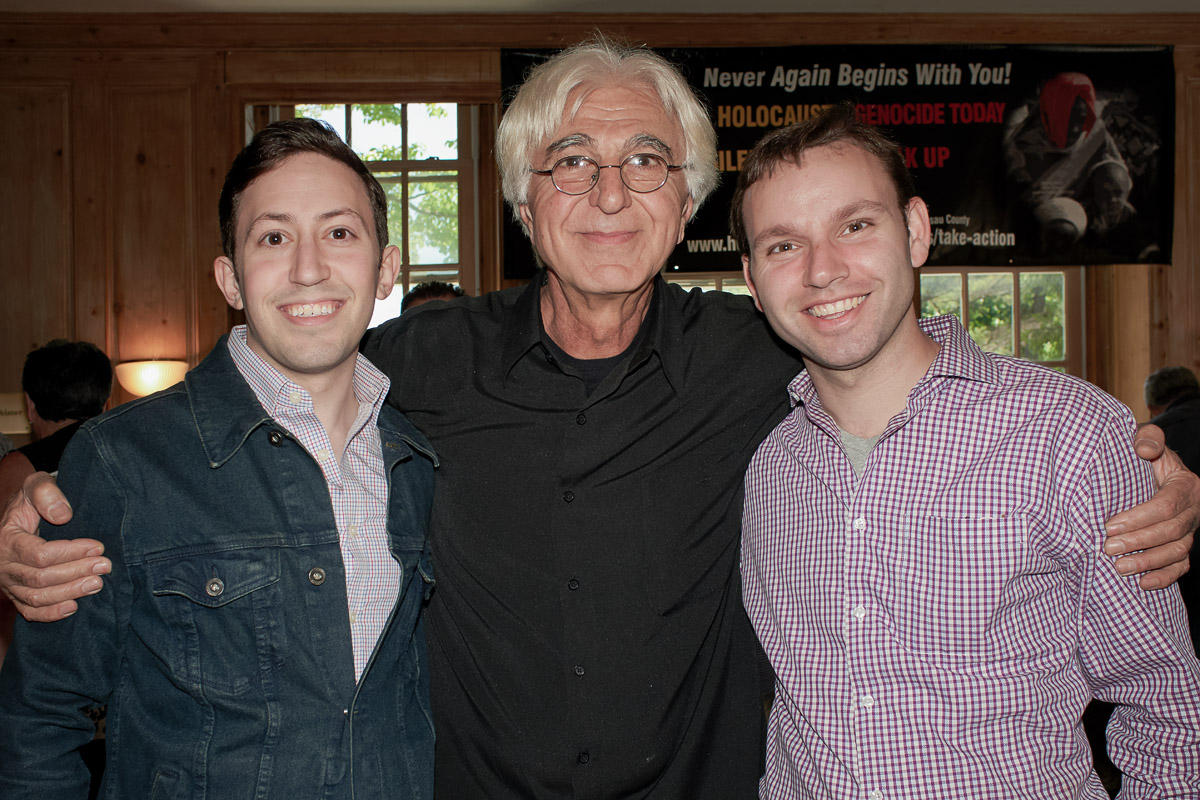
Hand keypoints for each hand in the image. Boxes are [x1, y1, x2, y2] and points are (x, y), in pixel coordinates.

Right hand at [0, 472, 109, 620]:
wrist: (22, 515)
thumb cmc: (33, 500)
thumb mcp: (36, 486)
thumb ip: (46, 493)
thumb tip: (63, 515)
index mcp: (7, 540)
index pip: (39, 554)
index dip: (70, 553)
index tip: (98, 547)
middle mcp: (4, 565)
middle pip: (40, 578)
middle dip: (76, 573)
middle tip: (105, 566)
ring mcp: (9, 583)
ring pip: (37, 597)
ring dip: (69, 593)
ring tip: (97, 584)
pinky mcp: (17, 595)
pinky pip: (30, 611)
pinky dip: (51, 613)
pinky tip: (74, 607)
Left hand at [1104, 424, 1196, 588]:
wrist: (1150, 470)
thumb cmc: (1143, 456)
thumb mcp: (1147, 441)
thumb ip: (1147, 439)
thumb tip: (1144, 449)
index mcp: (1185, 485)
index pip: (1166, 505)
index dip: (1139, 518)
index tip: (1110, 525)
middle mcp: (1192, 510)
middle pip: (1170, 532)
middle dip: (1139, 542)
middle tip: (1108, 548)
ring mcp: (1189, 530)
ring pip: (1176, 552)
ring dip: (1148, 563)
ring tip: (1119, 568)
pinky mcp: (1181, 546)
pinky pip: (1180, 566)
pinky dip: (1164, 577)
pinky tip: (1143, 584)